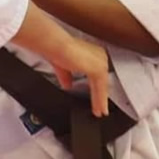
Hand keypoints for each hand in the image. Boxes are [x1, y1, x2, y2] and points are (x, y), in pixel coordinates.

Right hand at [9, 2, 110, 116]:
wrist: (55, 46)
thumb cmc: (57, 51)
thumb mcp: (63, 67)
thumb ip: (67, 76)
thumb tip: (67, 85)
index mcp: (93, 53)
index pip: (99, 74)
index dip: (98, 88)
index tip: (97, 98)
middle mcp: (100, 56)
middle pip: (103, 80)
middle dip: (102, 95)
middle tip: (101, 108)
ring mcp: (100, 62)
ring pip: (102, 85)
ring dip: (101, 100)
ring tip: (100, 111)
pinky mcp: (97, 69)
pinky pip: (100, 88)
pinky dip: (99, 100)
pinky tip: (98, 108)